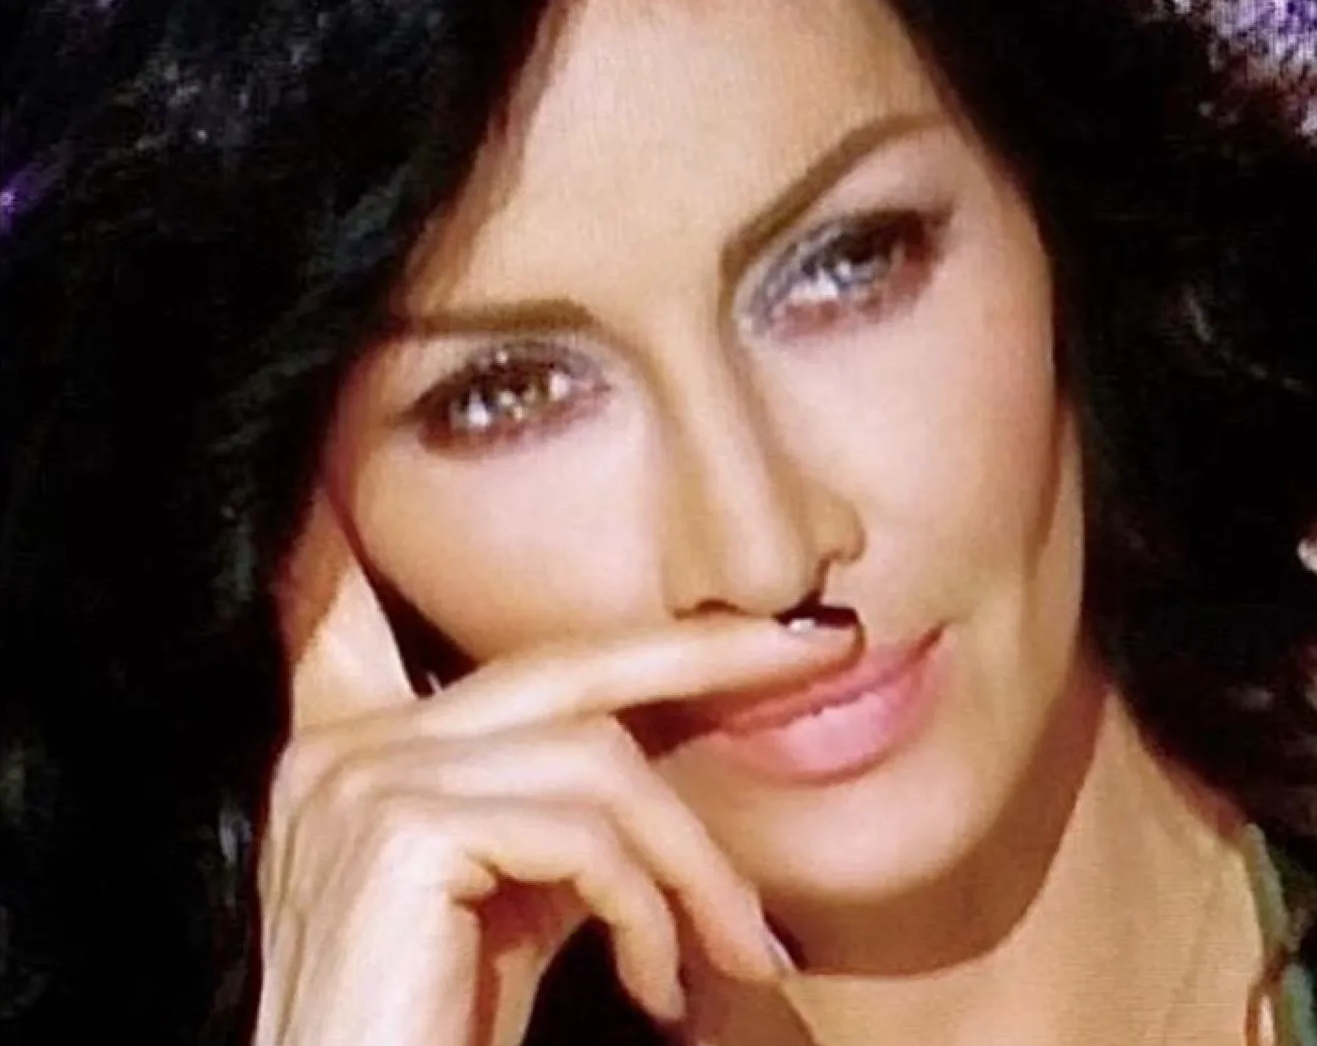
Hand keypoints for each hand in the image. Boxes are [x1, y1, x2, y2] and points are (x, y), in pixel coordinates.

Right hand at [253, 493, 853, 1045]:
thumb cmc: (445, 1022)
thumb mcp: (516, 890)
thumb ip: (557, 804)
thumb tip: (657, 757)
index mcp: (352, 743)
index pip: (386, 607)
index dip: (415, 538)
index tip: (451, 483)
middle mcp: (339, 743)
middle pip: (568, 662)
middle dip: (707, 653)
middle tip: (820, 649)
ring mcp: (360, 779)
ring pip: (600, 762)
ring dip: (695, 865)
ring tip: (732, 952)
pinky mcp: (397, 832)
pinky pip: (585, 831)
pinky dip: (650, 908)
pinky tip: (658, 985)